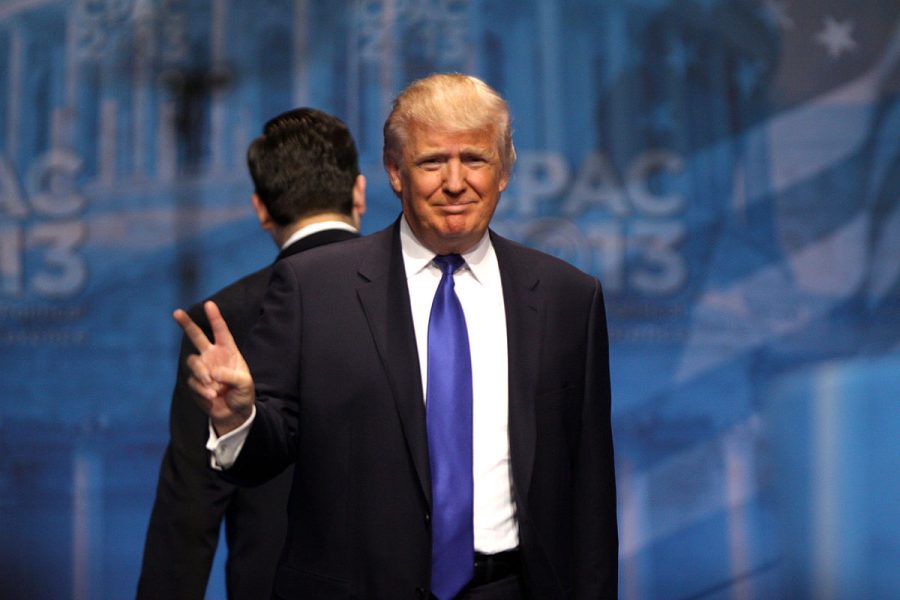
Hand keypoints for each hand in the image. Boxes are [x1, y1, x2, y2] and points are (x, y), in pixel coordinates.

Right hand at [174, 301, 253, 434]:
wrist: (234, 413)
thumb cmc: (243, 394)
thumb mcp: (245, 384)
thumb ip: (231, 376)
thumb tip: (212, 372)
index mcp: (228, 351)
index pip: (221, 331)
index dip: (215, 317)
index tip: (209, 304)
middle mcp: (213, 356)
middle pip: (196, 336)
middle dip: (186, 324)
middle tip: (176, 312)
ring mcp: (202, 368)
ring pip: (192, 362)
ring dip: (201, 373)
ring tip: (213, 387)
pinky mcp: (195, 382)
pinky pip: (193, 381)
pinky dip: (202, 389)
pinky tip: (212, 396)